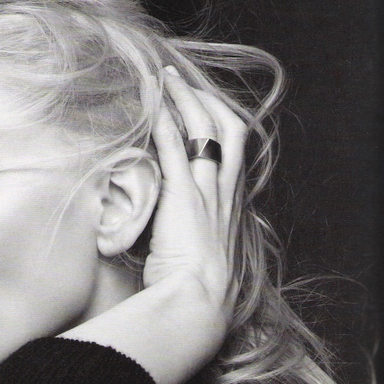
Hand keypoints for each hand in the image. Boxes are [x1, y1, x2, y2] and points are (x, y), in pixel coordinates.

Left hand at [143, 65, 247, 362]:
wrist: (198, 305)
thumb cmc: (194, 294)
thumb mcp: (197, 262)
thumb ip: (187, 244)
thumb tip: (165, 241)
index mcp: (230, 210)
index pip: (232, 156)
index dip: (220, 129)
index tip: (203, 113)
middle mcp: (225, 195)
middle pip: (229, 131)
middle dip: (209, 101)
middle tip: (185, 83)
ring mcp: (208, 193)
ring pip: (206, 129)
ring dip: (186, 99)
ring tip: (167, 79)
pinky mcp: (185, 196)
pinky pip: (176, 146)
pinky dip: (164, 119)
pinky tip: (151, 101)